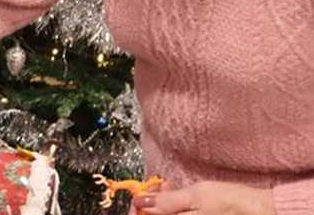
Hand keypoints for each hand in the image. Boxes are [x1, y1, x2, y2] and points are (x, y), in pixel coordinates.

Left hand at [135, 181, 273, 214]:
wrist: (258, 211)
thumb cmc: (230, 203)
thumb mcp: (194, 196)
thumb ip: (165, 201)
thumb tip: (140, 200)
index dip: (138, 207)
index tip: (138, 194)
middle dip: (151, 201)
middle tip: (159, 185)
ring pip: (166, 214)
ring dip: (162, 201)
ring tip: (170, 186)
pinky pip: (178, 214)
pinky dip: (174, 205)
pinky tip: (179, 194)